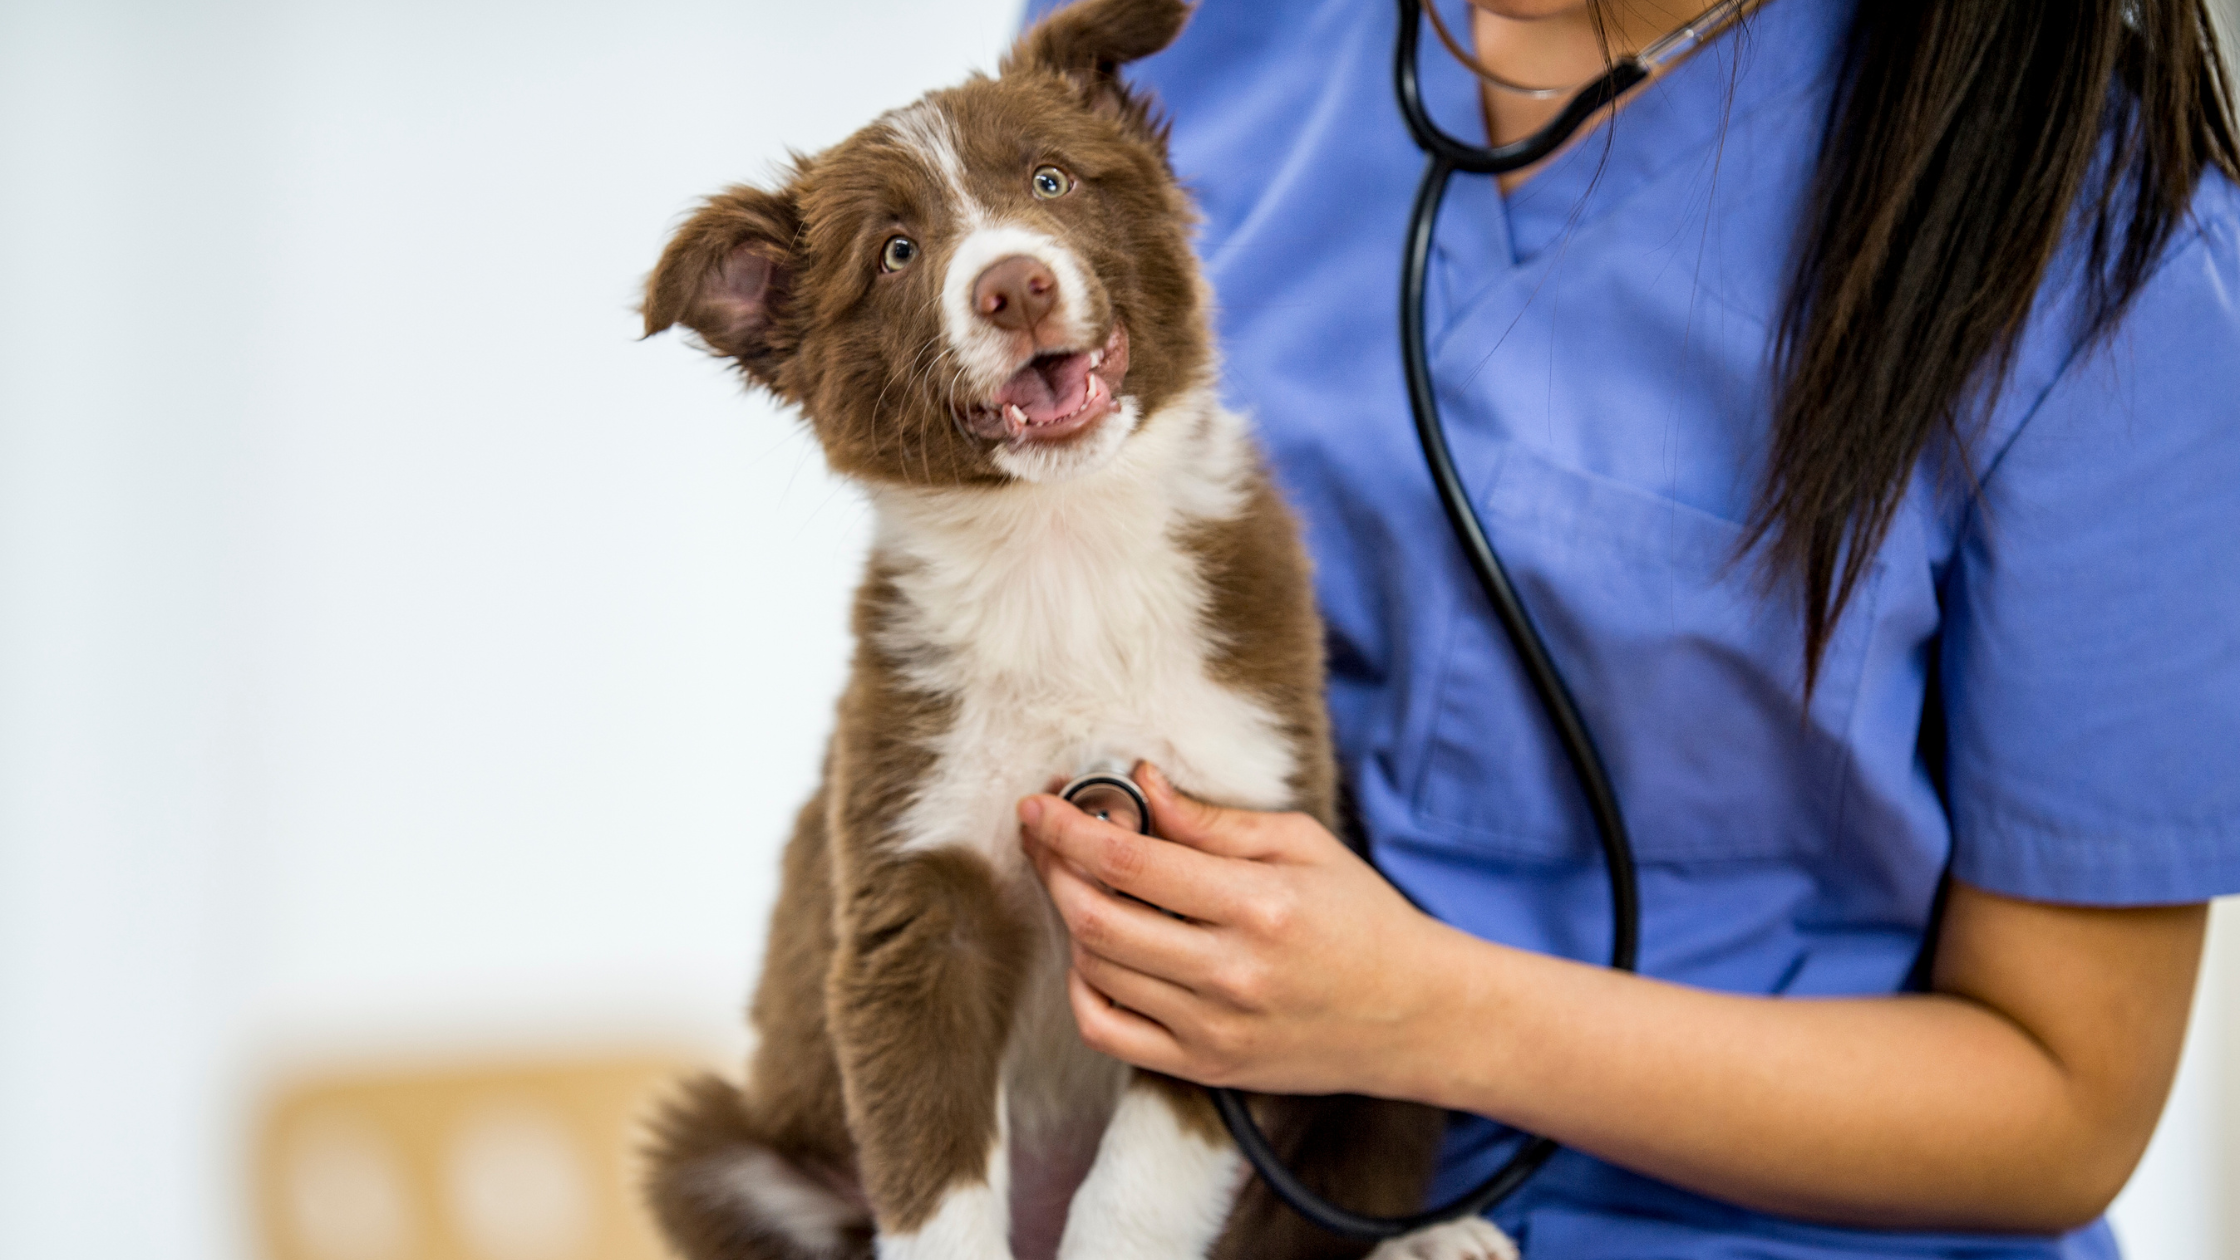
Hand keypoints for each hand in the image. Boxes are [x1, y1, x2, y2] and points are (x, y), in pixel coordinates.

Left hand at [1017, 763, 1452, 1095]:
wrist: (1417, 1015)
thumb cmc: (1363, 919)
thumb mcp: (1304, 845)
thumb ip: (1214, 821)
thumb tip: (1141, 785)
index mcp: (1259, 906)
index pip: (1131, 862)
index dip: (1068, 829)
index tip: (1038, 803)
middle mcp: (1231, 974)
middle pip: (1096, 919)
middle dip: (1052, 869)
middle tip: (1044, 835)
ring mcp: (1213, 1029)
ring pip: (1096, 971)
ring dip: (1069, 920)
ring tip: (1081, 884)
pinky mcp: (1205, 1067)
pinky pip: (1107, 1033)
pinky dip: (1082, 988)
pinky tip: (1095, 952)